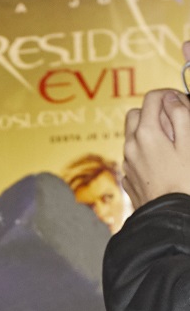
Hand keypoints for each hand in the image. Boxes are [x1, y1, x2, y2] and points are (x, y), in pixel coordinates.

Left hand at [122, 89, 189, 207]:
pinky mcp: (128, 177)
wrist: (170, 215)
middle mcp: (131, 145)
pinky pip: (133, 155)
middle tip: (174, 119)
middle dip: (153, 110)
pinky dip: (145, 149)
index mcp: (146, 133)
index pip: (152, 98)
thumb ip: (181, 115)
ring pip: (131, 135)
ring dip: (147, 130)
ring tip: (170, 140)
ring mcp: (128, 162)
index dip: (168, 95)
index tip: (181, 102)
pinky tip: (163, 160)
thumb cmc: (186, 179)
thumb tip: (171, 99)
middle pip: (135, 114)